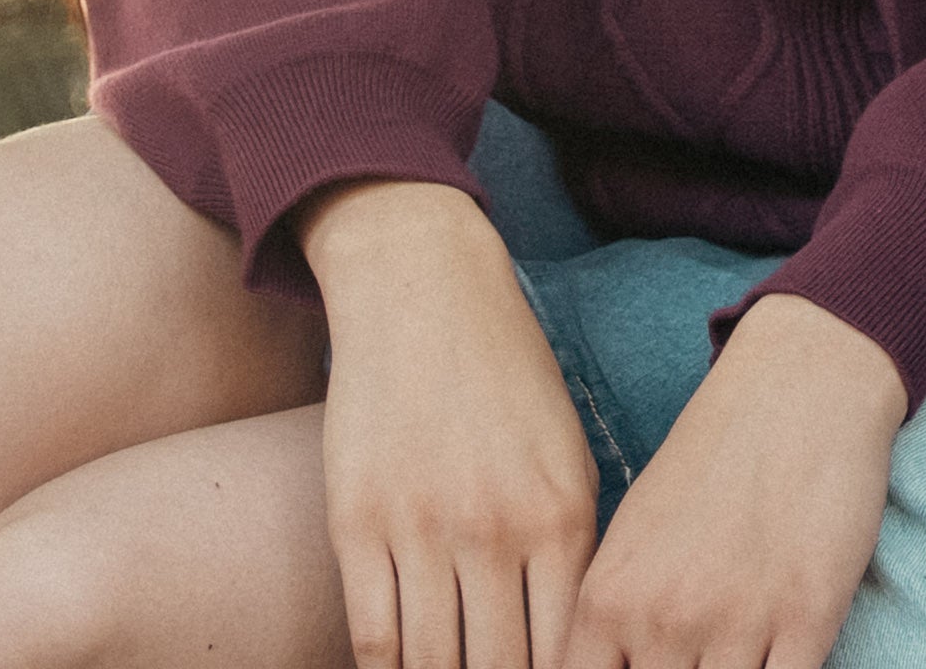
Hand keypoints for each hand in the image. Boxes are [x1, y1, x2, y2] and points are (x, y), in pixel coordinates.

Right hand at [300, 177, 601, 668]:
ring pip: (431, 662)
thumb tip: (567, 631)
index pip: (567, 646)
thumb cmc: (507, 377)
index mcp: (566, 515)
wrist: (425, 294)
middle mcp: (499, 529)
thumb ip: (568, 544)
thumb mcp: (566, 453)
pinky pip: (370, 633)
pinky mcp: (357, 523)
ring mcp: (424, 529)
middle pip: (498, 667)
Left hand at [557, 292, 905, 668]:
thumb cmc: (713, 455)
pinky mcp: (809, 615)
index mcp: (606, 601)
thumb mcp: (632, 534)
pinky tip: (777, 657)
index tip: (645, 667)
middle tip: (692, 659)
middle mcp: (663, 619)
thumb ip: (612, 617)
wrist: (800, 385)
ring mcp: (738, 621)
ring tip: (734, 654)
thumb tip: (612, 664)